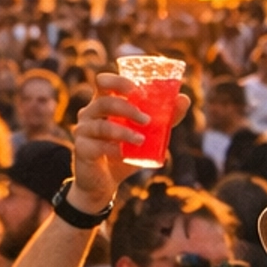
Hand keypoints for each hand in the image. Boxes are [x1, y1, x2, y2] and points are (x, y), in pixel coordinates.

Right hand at [73, 74, 191, 207]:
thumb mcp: (147, 135)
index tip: (138, 90)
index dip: (118, 81)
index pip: (104, 82)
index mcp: (103, 103)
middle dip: (127, 108)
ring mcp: (83, 131)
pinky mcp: (82, 150)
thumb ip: (164, 118)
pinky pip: (98, 145)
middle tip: (147, 120)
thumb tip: (184, 99)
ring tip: (141, 140)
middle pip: (104, 101)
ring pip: (102, 125)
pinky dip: (114, 149)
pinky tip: (124, 154)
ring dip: (124, 131)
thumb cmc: (124, 153)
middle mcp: (89, 113)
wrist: (104, 184)